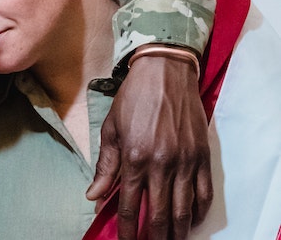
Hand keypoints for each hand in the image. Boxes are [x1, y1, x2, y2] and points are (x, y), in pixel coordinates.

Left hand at [86, 53, 212, 238]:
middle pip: (159, 214)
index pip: (128, 206)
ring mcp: (185, 161)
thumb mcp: (111, 130)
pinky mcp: (202, 156)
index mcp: (134, 158)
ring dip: (177, 231)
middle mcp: (161, 164)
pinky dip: (197, 212)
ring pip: (183, 209)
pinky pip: (204, 193)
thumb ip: (105, 167)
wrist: (165, 72)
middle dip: (154, 237)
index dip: (127, 230)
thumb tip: (93, 196)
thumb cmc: (133, 99)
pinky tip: (189, 221)